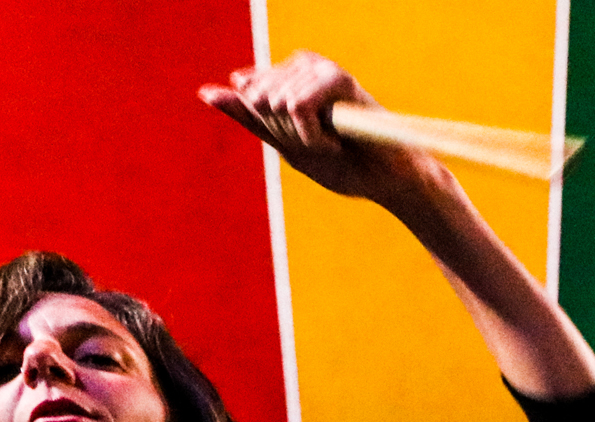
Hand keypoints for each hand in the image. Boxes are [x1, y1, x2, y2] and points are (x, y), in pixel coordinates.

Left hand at [199, 52, 440, 207]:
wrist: (389, 181)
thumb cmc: (344, 164)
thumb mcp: (285, 143)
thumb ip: (247, 116)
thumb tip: (205, 91)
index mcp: (289, 77)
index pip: (248, 94)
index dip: (271, 127)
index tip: (304, 142)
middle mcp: (303, 66)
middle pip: (258, 99)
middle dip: (285, 133)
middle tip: (321, 144)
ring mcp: (321, 70)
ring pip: (275, 102)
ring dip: (302, 137)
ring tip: (334, 143)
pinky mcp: (339, 79)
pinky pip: (297, 105)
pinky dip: (311, 135)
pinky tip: (335, 141)